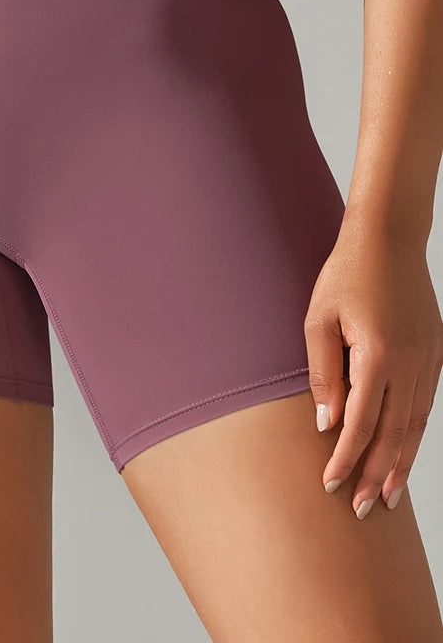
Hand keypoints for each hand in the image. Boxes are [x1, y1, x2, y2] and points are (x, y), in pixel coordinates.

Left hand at [304, 213, 442, 518]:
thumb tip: (326, 423)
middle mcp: (410, 363)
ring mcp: (428, 359)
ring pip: (415, 424)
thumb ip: (322, 374)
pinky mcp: (435, 353)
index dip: (345, 458)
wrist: (388, 239)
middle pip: (393, 434)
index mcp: (378, 355)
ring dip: (401, 462)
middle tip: (360, 510)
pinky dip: (414, 433)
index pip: (361, 423)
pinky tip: (404, 451)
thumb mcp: (318, 320)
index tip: (329, 484)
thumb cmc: (345, 275)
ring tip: (386, 495)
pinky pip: (425, 404)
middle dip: (375, 475)